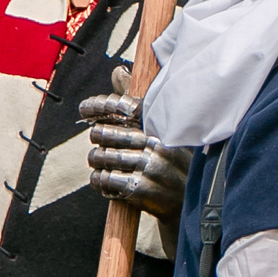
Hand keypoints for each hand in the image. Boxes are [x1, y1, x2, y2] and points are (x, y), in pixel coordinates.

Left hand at [81, 65, 191, 222]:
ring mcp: (148, 168)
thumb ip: (137, 103)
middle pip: (106, 133)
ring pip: (102, 157)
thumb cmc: (172, 163)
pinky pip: (105, 180)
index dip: (99, 107)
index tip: (85, 109)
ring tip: (98, 163)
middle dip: (97, 138)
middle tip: (96, 142)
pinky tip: (105, 182)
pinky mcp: (140, 190)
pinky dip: (99, 181)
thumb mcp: (162, 131)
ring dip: (96, 161)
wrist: (191, 205)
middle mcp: (156, 145)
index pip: (124, 108)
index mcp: (162, 128)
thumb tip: (118, 71)